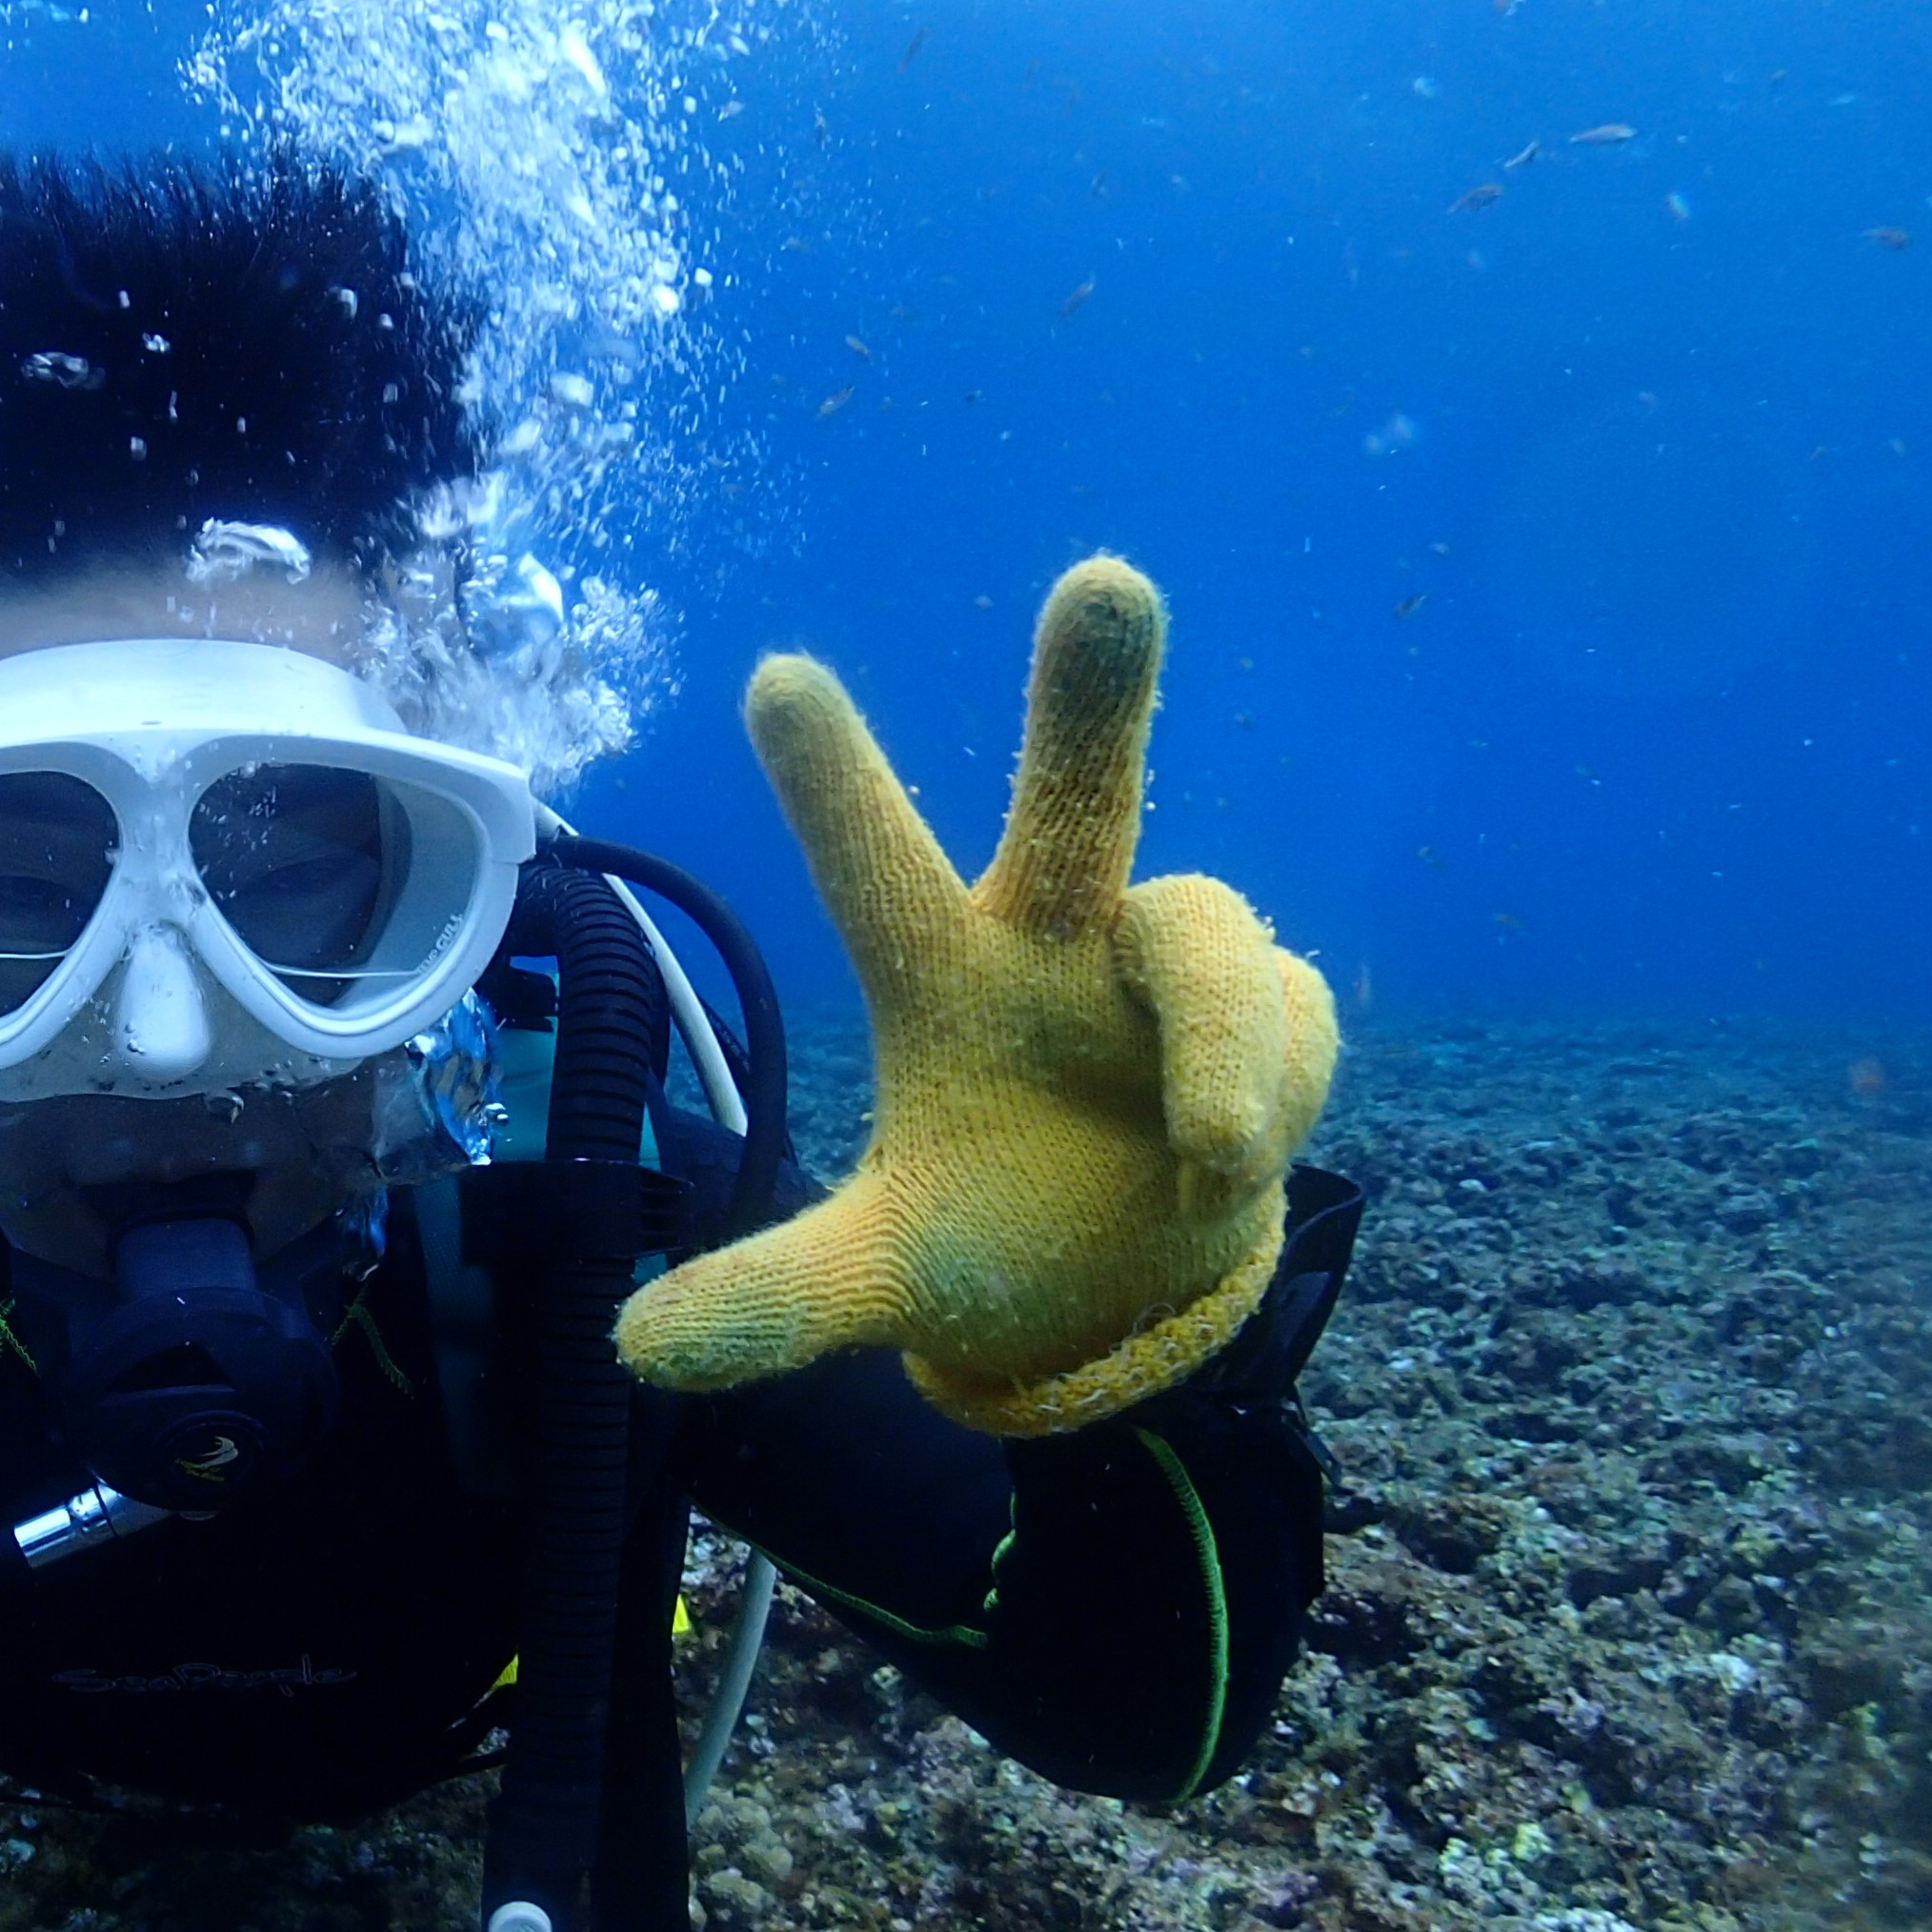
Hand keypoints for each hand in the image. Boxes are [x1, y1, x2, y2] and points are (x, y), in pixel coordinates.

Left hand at [617, 556, 1334, 1432]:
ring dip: (1220, 1054)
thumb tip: (637, 1350)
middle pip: (1082, 798)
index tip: (773, 674)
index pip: (876, 867)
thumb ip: (776, 1301)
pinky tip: (1218, 1164)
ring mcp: (1175, 963)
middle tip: (1105, 582)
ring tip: (1203, 1158)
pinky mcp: (1280, 1003)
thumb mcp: (880, 1280)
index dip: (832, 779)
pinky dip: (1265, 1104)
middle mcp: (1059, 938)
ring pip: (1216, 950)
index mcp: (942, 975)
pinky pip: (1294, 1025)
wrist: (1140, 1281)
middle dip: (1092, 699)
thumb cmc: (996, 1236)